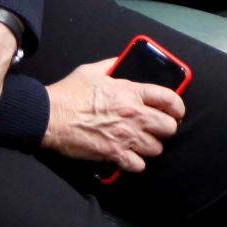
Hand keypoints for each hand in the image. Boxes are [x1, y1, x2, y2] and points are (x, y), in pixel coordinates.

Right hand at [42, 59, 185, 174]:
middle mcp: (134, 115)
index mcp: (131, 92)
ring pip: (156, 148)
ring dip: (151, 146)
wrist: (48, 116)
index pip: (170, 99)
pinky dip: (136, 163)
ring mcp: (125, 136)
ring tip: (143, 143)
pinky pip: (138, 165)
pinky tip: (130, 157)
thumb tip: (122, 61)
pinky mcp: (113, 154)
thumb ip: (112, 65)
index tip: (176, 112)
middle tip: (158, 129)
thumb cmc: (69, 92)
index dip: (178, 107)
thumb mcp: (93, 71)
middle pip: (169, 127)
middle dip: (166, 128)